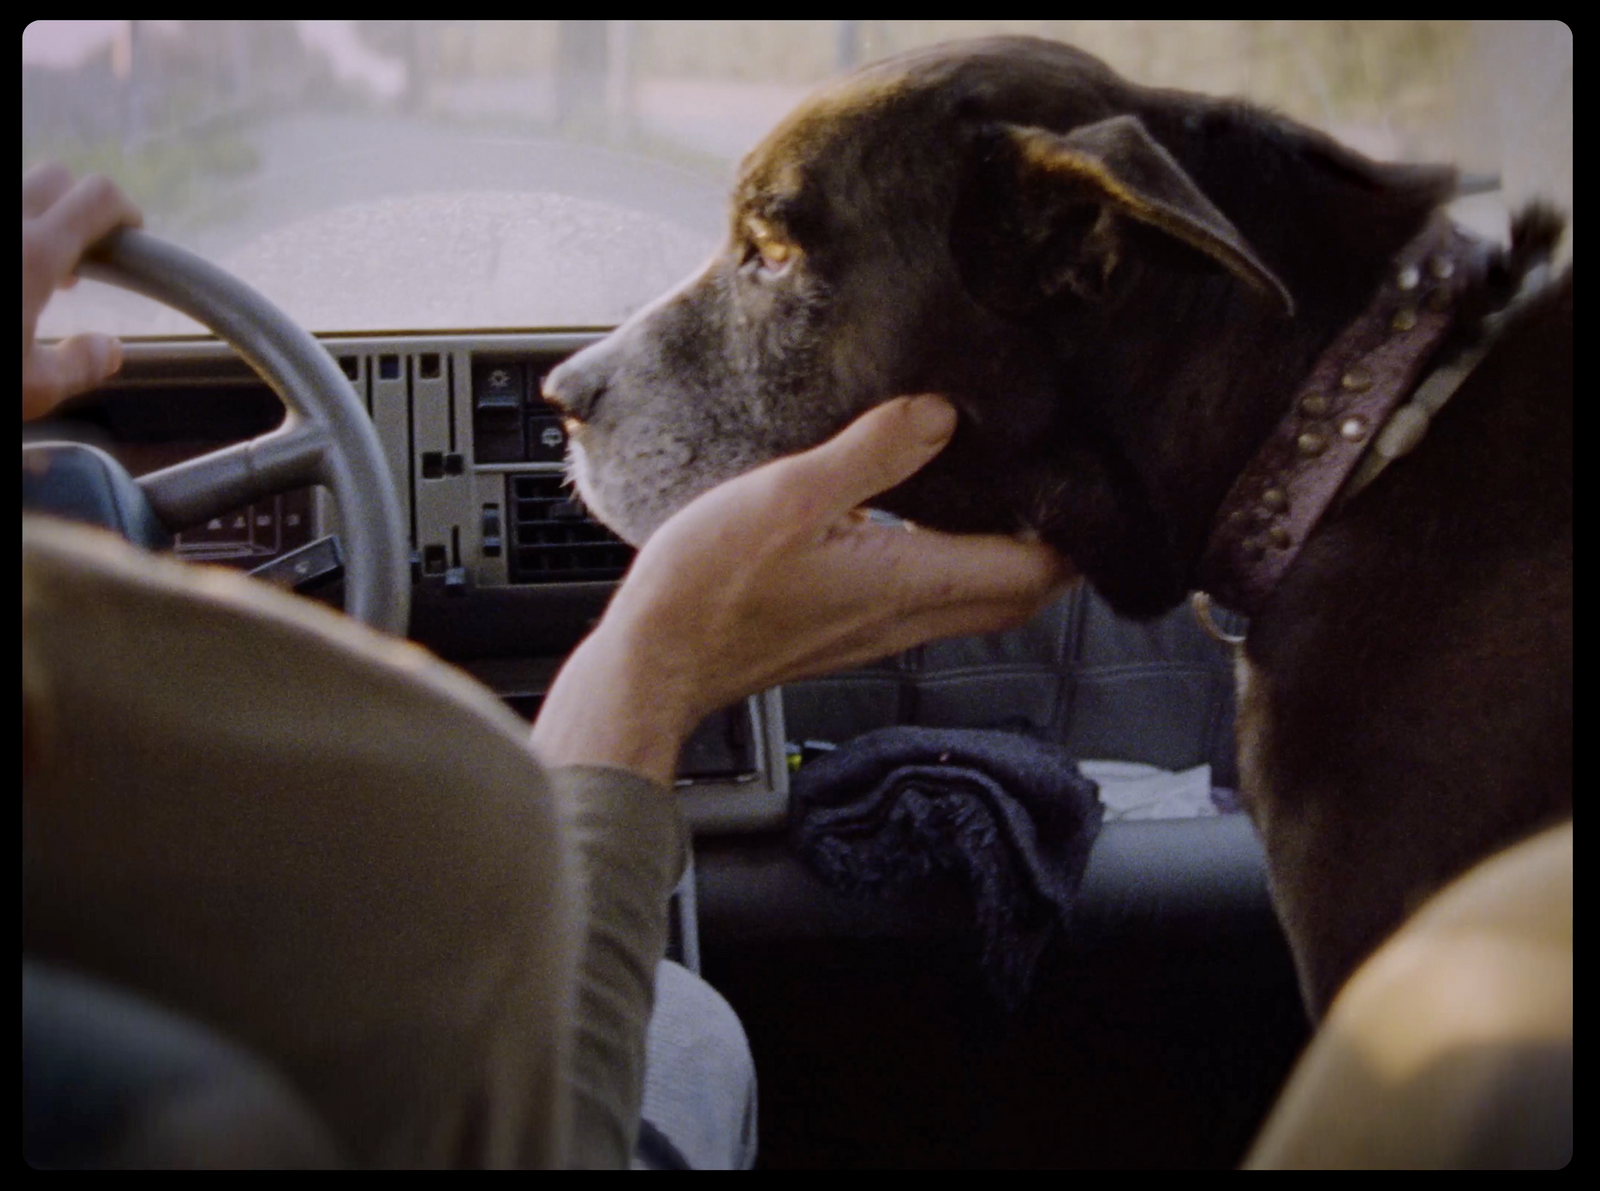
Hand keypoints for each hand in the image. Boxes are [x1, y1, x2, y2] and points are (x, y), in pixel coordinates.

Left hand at [23, 164, 142, 419]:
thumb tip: (110, 348)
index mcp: (32, 254)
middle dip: (74, 209)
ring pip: (11, 196)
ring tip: (21, 271)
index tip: (131, 236)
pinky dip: (9, 240)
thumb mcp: (29, 392)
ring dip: (26, 221)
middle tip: (72, 262)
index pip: (98, 198)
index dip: (125, 211)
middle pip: (52, 178)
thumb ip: (79, 365)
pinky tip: (5, 278)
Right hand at [532, 395, 1076, 784]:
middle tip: (1065, 494)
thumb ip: (874, 452)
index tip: (1095, 490)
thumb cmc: (709, 590)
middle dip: (1054, 552)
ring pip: (974, 602)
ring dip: (1004, 559)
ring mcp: (877, 633)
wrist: (655, 663)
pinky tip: (920, 524)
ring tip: (1006, 498)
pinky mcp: (846, 633)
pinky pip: (927, 602)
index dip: (1076, 537)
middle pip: (1016, 596)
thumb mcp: (790, 495)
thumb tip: (944, 415)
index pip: (1032, 573)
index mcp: (908, 584)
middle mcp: (906, 619)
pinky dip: (951, 566)